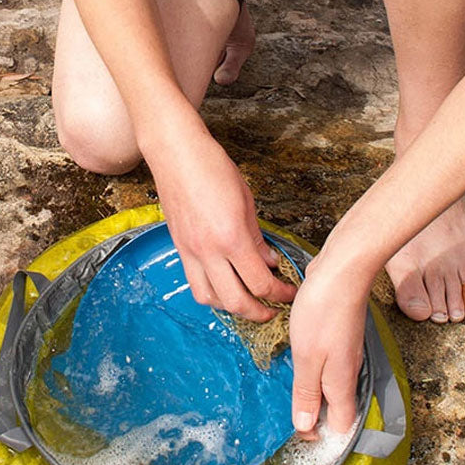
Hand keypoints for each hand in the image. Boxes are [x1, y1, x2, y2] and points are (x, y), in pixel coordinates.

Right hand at [145, 122, 295, 321]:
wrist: (176, 153)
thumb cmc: (211, 167)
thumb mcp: (246, 200)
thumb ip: (257, 237)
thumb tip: (268, 261)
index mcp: (231, 237)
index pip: (259, 282)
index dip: (279, 294)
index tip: (288, 293)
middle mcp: (208, 250)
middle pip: (235, 301)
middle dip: (258, 312)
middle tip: (272, 309)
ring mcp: (190, 251)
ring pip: (209, 298)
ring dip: (231, 307)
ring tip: (247, 301)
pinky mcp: (179, 247)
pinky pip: (194, 282)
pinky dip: (211, 292)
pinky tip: (224, 284)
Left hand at [288, 254, 367, 435]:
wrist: (342, 271)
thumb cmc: (323, 312)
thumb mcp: (308, 357)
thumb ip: (307, 392)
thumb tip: (307, 428)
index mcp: (342, 383)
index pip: (341, 426)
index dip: (320, 436)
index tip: (296, 434)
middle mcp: (349, 371)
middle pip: (338, 408)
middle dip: (316, 417)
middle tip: (288, 414)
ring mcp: (346, 353)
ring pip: (333, 385)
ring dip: (313, 392)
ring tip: (289, 391)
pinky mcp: (340, 336)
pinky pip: (329, 364)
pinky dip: (314, 369)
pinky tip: (299, 361)